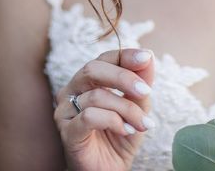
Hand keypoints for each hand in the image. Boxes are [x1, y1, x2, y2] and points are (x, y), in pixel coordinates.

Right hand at [53, 48, 155, 170]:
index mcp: (88, 80)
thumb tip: (148, 57)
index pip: (104, 58)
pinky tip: (126, 131)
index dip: (125, 55)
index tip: (146, 57)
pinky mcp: (67, 131)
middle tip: (146, 91)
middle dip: (123, 77)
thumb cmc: (122, 134)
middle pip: (93, 69)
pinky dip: (113, 121)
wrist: (111, 168)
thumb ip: (141, 81)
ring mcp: (65, 111)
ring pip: (96, 96)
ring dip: (126, 109)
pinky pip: (89, 116)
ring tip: (142, 124)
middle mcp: (72, 90)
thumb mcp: (138, 106)